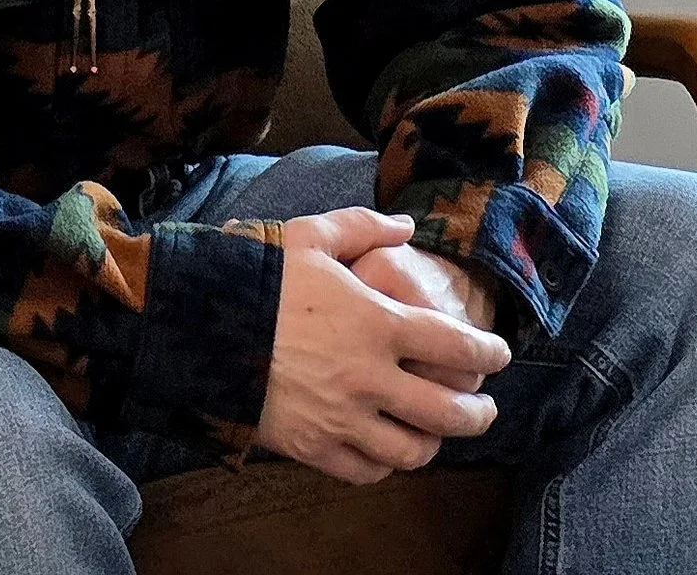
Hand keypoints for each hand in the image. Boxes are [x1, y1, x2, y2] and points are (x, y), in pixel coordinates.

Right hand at [254, 208, 510, 485]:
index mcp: (376, 322)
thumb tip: (406, 226)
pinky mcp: (311, 445)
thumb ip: (362, 227)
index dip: (487, 352)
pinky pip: (365, 470)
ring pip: (411, 451)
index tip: (500, 356)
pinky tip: (385, 453)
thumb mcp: (309, 236)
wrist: (196, 324)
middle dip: (478, 414)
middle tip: (484, 410)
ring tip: (436, 436)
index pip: (455, 345)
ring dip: (433, 444)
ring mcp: (341, 416)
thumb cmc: (255, 275)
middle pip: (447, 411)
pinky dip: (383, 465)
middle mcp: (369, 376)